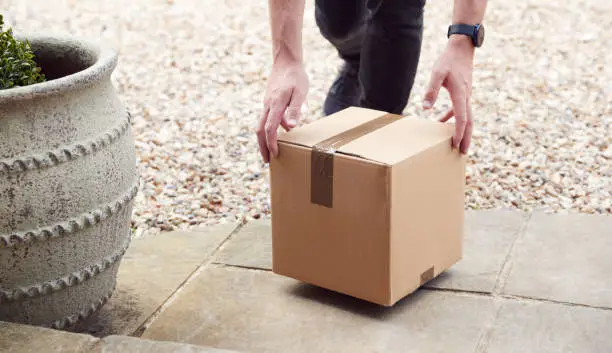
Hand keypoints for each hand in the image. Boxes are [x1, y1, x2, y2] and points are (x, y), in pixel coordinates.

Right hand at [257, 59, 308, 162]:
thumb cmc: (296, 76)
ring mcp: (267, 103)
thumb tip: (289, 127)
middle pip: (259, 130)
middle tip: (267, 161)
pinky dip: (269, 129)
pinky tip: (279, 133)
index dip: (271, 143)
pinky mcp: (269, 101)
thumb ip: (294, 110)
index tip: (275, 155)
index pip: (269, 129)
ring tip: (270, 151)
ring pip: (260, 125)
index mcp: (276, 105)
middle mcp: (268, 105)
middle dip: (262, 147)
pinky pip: (266, 118)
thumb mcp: (300, 92)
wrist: (286, 61)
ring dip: (264, 140)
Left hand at [423, 35, 474, 153]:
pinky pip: (460, 109)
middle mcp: (467, 97)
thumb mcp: (437, 73)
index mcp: (461, 94)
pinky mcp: (464, 93)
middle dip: (466, 138)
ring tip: (456, 144)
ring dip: (462, 131)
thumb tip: (425, 108)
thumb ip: (431, 90)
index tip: (455, 145)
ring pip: (467, 117)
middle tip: (462, 153)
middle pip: (469, 122)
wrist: (462, 48)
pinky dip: (453, 118)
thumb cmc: (449, 60)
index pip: (461, 118)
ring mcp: (467, 95)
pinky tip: (442, 121)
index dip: (459, 133)